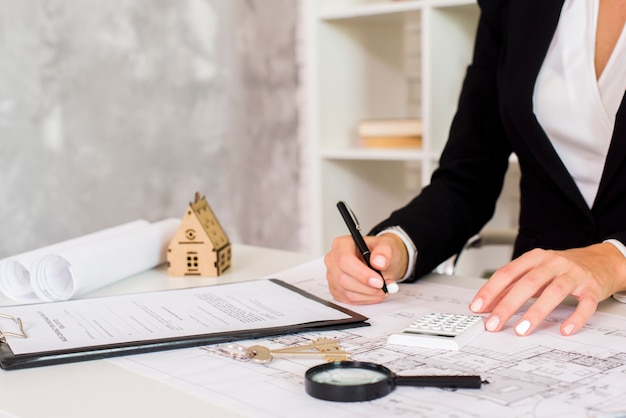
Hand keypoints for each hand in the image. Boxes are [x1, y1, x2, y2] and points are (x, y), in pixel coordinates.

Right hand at [324, 233, 407, 303]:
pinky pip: (348, 300)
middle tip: (385, 286)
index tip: (378, 281)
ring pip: (347, 292)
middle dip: (368, 287)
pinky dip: (365, 299)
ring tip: (383, 289)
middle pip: (344, 279)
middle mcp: (333, 260)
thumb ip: (384, 252)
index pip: (344, 260)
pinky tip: (374, 292)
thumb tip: (378, 262)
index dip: (361, 274)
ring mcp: (333, 276)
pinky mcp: (336, 290)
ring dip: (369, 294)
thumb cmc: (380, 252)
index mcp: (341, 244)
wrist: (381, 262)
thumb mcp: (387, 246)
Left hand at [469, 243, 625, 335]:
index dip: (491, 290)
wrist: (600, 260)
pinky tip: (565, 330)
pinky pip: (584, 304)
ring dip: (535, 312)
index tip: (478, 306)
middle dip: (508, 305)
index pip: (507, 273)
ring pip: (553, 293)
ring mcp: (573, 275)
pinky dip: (575, 318)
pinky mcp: (592, 288)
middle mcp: (553, 264)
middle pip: (527, 283)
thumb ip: (512, 285)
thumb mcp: (535, 271)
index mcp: (535, 258)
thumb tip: (488, 303)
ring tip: (521, 330)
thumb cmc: (562, 268)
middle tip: (494, 323)